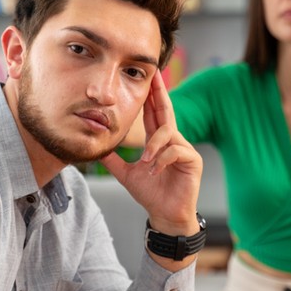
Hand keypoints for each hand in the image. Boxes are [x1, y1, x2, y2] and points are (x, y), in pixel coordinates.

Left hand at [99, 70, 201, 235]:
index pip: (154, 114)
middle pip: (166, 111)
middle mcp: (173, 141)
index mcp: (159, 141)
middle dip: (160, 93)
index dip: (151, 96)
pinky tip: (154, 171)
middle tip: (155, 75)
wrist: (165, 215)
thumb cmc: (151, 195)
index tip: (148, 79)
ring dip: (153, 146)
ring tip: (145, 162)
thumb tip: (98, 148)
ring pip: (168, 133)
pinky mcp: (193, 160)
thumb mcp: (127, 174)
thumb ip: (114, 160)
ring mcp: (185, 150)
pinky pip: (176, 151)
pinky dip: (161, 160)